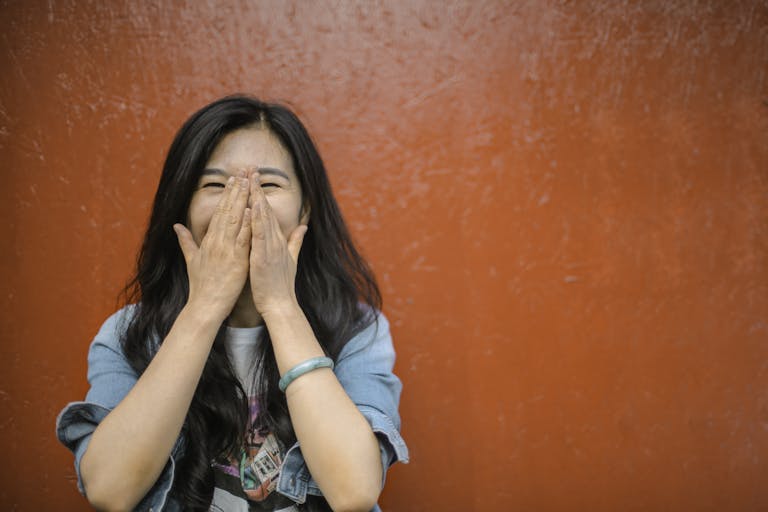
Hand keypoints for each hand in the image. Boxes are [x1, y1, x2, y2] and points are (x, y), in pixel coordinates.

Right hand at [173, 173, 251, 320]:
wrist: (205, 306)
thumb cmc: (201, 285)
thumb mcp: (191, 260)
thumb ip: (186, 241)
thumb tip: (176, 226)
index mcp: (208, 241)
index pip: (219, 212)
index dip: (227, 195)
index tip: (234, 180)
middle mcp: (217, 242)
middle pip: (228, 211)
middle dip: (236, 191)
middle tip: (244, 173)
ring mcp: (226, 251)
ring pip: (235, 221)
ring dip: (242, 201)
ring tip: (249, 184)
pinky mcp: (236, 261)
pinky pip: (243, 240)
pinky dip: (247, 225)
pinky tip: (252, 210)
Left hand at [248, 172, 307, 314]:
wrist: (281, 304)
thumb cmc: (281, 285)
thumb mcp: (291, 259)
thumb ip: (297, 241)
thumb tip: (304, 226)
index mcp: (278, 241)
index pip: (268, 213)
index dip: (261, 195)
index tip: (255, 179)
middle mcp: (275, 240)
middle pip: (265, 210)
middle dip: (257, 189)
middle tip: (251, 169)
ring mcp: (270, 247)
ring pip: (262, 218)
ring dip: (256, 198)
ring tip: (251, 180)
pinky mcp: (263, 256)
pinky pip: (259, 234)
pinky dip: (256, 219)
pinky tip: (252, 205)